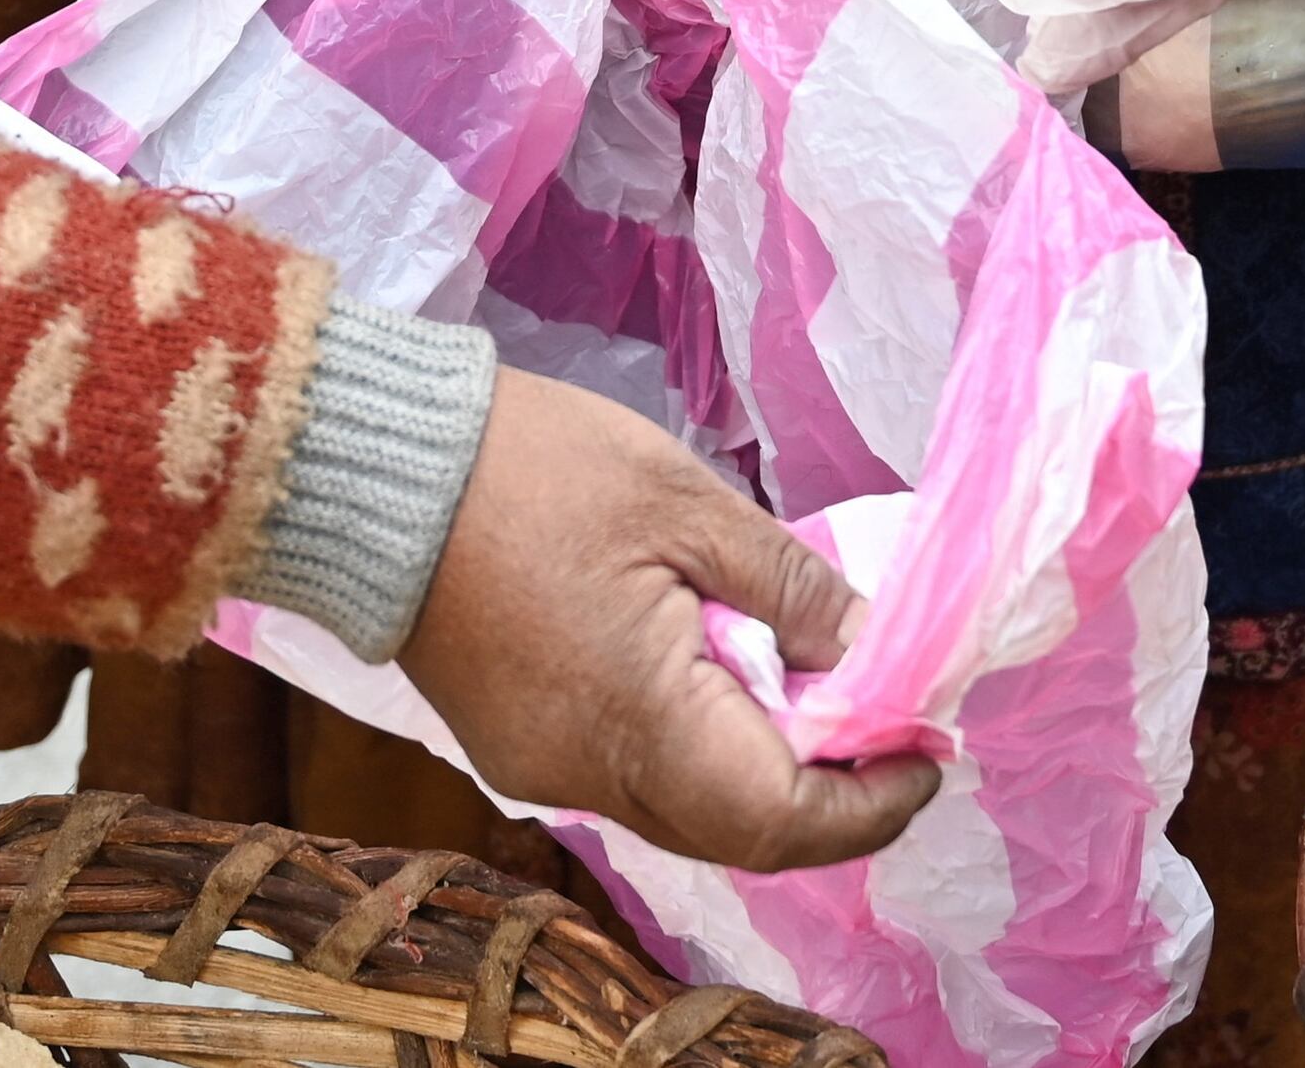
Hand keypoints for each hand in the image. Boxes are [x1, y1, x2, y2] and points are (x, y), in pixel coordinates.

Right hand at [400, 370, 941, 868]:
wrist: (377, 470)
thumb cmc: (538, 470)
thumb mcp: (689, 503)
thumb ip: (791, 588)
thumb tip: (875, 652)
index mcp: (640, 722)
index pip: (779, 818)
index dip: (868, 801)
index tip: (927, 749)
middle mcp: (589, 776)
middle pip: (736, 833)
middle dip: (828, 799)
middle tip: (892, 733)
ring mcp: (544, 771)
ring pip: (683, 814)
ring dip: (762, 776)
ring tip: (824, 703)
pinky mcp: (515, 748)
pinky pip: (630, 780)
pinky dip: (698, 752)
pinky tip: (728, 686)